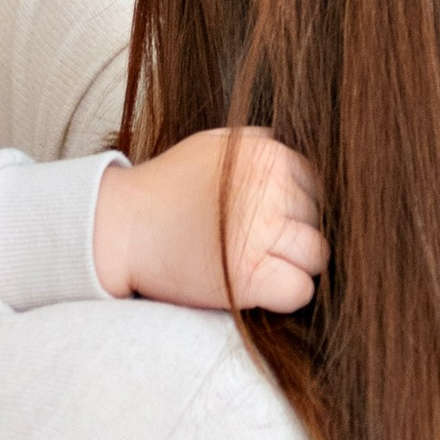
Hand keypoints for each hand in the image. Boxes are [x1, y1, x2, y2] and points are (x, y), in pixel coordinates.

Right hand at [93, 127, 328, 315]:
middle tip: (251, 243)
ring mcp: (262, 230)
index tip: (262, 219)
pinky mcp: (250, 274)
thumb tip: (305, 170)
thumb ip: (262, 148)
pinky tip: (255, 287)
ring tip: (254, 264)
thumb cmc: (167, 189)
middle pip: (317, 221)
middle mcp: (270, 187)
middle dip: (292, 235)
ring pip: (316, 256)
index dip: (291, 207)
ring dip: (292, 265)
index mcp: (266, 153)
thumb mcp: (216, 145)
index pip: (314, 186)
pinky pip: (300, 290)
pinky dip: (283, 294)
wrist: (121, 226)